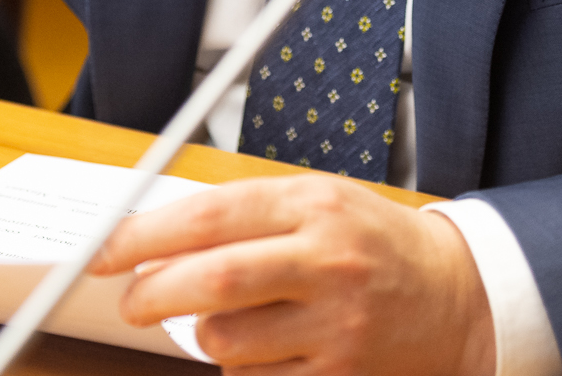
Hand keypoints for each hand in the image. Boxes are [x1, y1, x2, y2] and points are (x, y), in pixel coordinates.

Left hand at [91, 175, 494, 375]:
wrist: (457, 297)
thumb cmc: (369, 243)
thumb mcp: (314, 201)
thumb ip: (241, 215)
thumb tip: (150, 239)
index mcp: (313, 205)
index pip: (209, 215)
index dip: (144, 236)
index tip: (103, 251)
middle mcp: (327, 262)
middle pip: (212, 281)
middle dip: (152, 294)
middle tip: (131, 301)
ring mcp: (337, 325)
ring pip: (225, 340)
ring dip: (206, 333)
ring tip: (231, 318)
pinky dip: (242, 367)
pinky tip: (268, 347)